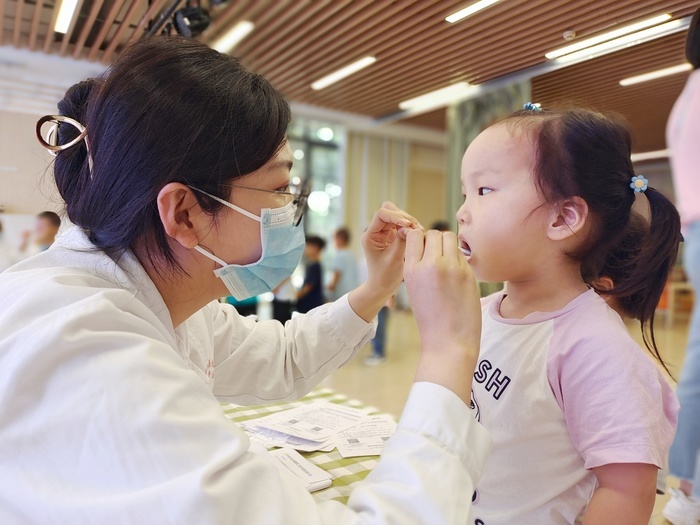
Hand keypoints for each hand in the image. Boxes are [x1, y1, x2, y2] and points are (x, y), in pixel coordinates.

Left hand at [362, 202, 421, 294]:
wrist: (382, 287)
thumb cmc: (385, 276)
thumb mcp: (394, 259)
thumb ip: (401, 241)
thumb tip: (410, 227)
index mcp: (370, 236)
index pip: (381, 214)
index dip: (396, 216)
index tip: (408, 225)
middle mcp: (375, 231)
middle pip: (389, 211)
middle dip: (404, 217)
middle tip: (416, 228)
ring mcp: (383, 233)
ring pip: (397, 215)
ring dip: (409, 221)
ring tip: (419, 232)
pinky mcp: (391, 236)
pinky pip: (401, 224)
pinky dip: (410, 226)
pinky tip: (417, 234)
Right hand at [404, 230, 481, 403]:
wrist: (449, 343)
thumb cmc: (431, 320)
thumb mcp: (415, 290)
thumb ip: (420, 267)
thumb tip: (431, 246)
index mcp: (411, 270)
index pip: (414, 234)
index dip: (420, 238)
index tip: (425, 248)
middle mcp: (429, 264)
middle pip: (434, 233)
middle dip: (436, 241)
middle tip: (439, 256)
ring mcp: (450, 267)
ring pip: (450, 238)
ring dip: (450, 246)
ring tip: (449, 263)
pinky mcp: (467, 273)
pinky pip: (462, 254)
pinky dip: (460, 260)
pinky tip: (459, 276)